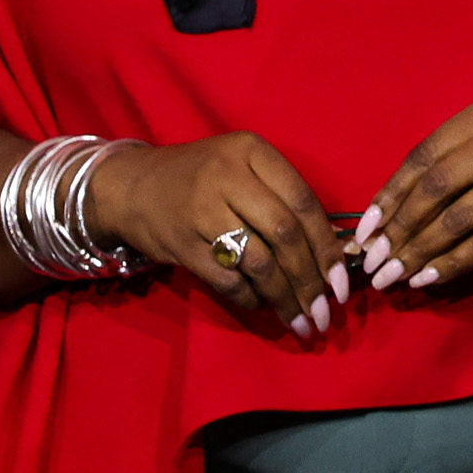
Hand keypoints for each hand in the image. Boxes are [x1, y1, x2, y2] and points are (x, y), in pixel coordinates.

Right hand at [95, 133, 350, 335]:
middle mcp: (227, 176)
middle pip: (284, 234)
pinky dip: (252, 298)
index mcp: (251, 152)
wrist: (131, 186)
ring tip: (303, 321)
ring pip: (259, 262)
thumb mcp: (243, 168)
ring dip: (285, 297)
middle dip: (310, 279)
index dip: (327, 247)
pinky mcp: (181, 244)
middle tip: (326, 311)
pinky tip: (265, 306)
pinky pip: (228, 280)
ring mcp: (201, 210)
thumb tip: (333, 253)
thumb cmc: (201, 179)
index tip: (341, 281)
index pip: (303, 202)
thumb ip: (284, 200)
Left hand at [357, 99, 472, 298]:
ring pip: (458, 219)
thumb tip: (378, 221)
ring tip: (396, 275)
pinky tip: (429, 278)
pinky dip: (453, 263)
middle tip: (375, 261)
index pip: (423, 157)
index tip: (365, 231)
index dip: (390, 195)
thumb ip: (439, 172)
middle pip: (437, 187)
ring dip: (421, 251)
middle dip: (400, 228)